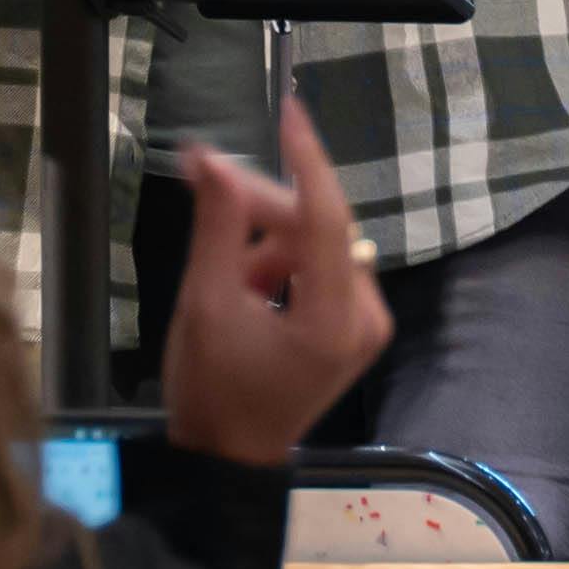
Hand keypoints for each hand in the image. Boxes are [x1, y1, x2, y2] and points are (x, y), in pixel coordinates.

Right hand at [160, 96, 393, 468]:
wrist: (225, 457)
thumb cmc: (210, 390)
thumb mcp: (203, 303)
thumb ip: (217, 226)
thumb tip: (213, 158)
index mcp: (333, 320)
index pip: (327, 218)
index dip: (305, 160)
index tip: (288, 111)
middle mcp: (364, 317)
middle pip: (318, 228)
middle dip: (262, 211)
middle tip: (205, 185)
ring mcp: (364, 324)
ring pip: (314, 244)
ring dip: (265, 245)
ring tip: (222, 278)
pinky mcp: (354, 328)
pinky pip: (318, 268)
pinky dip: (278, 266)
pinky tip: (245, 290)